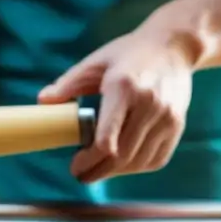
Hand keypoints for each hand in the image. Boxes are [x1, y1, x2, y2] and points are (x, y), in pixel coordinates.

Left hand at [38, 28, 194, 182]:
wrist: (173, 47)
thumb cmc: (129, 54)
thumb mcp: (96, 62)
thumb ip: (69, 84)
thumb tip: (43, 101)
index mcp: (124, 87)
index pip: (107, 140)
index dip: (88, 160)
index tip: (75, 165)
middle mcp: (149, 104)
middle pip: (121, 156)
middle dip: (98, 171)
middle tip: (81, 174)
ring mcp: (167, 117)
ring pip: (137, 162)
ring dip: (115, 172)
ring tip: (99, 169)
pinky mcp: (177, 126)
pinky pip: (155, 160)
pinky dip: (135, 168)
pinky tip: (121, 164)